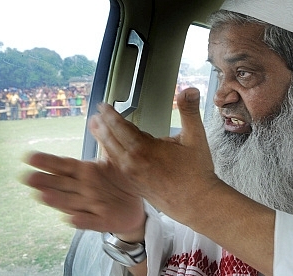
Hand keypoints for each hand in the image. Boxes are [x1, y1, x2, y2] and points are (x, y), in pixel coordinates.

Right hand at [22, 152, 145, 235]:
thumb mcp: (111, 159)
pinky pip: (92, 221)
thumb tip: (95, 118)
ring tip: (43, 195)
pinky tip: (71, 219)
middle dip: (45, 182)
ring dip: (57, 200)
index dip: (47, 161)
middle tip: (27, 177)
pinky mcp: (103, 221)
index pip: (63, 165)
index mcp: (84, 173)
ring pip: (71, 203)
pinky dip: (82, 221)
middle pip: (61, 185)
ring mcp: (91, 206)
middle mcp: (83, 190)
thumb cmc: (118, 182)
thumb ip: (102, 140)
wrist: (135, 206)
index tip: (29, 156)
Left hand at [89, 88, 221, 223]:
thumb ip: (189, 111)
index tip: (103, 106)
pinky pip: (117, 167)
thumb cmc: (196, 173)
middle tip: (95, 116)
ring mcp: (131, 175)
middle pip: (110, 139)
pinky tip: (112, 153)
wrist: (196, 203)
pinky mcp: (134, 185)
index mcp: (144, 148)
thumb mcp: (196, 137)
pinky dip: (111, 156)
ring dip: (103, 140)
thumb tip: (190, 89)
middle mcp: (133, 162)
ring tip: (98, 130)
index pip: (120, 126)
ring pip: (112, 154)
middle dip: (101, 126)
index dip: (110, 114)